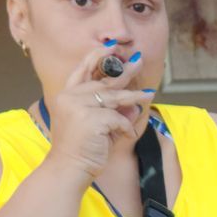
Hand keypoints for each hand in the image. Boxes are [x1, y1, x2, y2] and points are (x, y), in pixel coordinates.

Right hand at [43, 44, 152, 181]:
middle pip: (103, 81)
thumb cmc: (80, 150)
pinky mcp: (91, 118)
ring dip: (134, 96)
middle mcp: (70, 97)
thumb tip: (133, 106)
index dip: (97, 57)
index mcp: (67, 96)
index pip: (82, 70)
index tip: (111, 46)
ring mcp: (79, 106)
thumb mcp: (98, 128)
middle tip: (139, 60)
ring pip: (113, 97)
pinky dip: (124, 127)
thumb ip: (113, 115)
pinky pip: (117, 118)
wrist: (68, 169)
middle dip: (124, 71)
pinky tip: (127, 134)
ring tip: (149, 94)